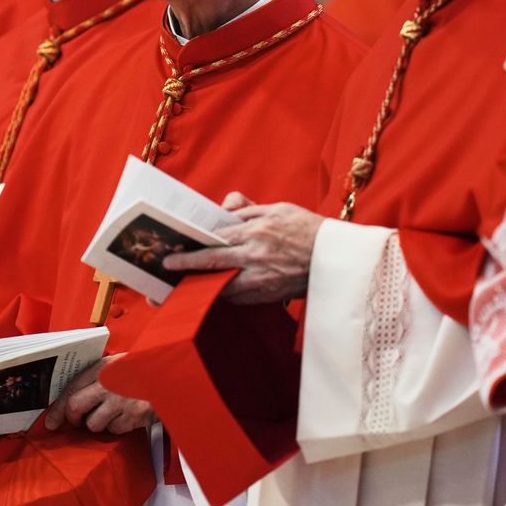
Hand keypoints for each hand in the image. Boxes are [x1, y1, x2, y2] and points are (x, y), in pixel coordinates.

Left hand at [42, 357, 154, 434]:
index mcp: (102, 367)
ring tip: (111, 413)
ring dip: (98, 423)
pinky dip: (117, 426)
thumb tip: (68, 404)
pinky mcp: (133, 416)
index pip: (71, 389)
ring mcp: (120, 402)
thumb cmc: (139, 371)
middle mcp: (108, 384)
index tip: (51, 421)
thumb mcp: (115, 365)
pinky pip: (114, 430)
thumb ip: (94, 379)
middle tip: (77, 421)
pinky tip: (125, 415)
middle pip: (75, 407)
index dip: (57, 408)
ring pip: (94, 424)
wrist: (169, 377)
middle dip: (72, 419)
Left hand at [161, 192, 320, 303]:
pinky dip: (224, 294)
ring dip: (202, 285)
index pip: (216, 238)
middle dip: (187, 266)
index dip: (193, 244)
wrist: (337, 259)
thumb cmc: (308, 230)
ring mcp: (262, 279)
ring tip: (185, 283)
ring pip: (222, 285)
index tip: (174, 248)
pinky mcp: (268, 295)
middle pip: (212, 263)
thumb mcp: (278, 209)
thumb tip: (223, 207)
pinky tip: (214, 290)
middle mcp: (256, 256)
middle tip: (167, 267)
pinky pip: (238, 298)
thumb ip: (247, 209)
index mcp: (257, 231)